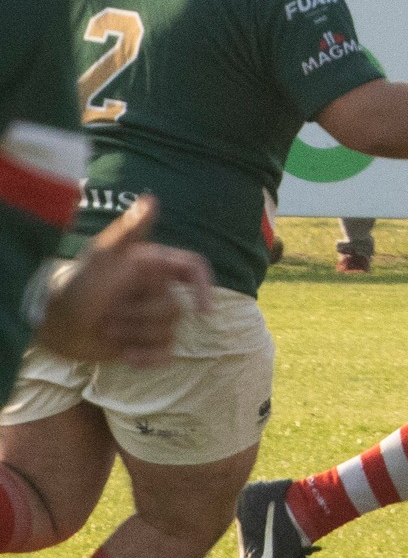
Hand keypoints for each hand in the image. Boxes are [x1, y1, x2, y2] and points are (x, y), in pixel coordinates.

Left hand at [38, 196, 212, 366]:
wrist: (54, 324)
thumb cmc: (77, 286)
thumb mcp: (101, 257)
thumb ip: (128, 231)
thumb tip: (152, 200)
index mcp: (153, 267)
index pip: (193, 269)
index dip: (204, 288)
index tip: (202, 311)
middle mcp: (158, 290)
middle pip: (175, 308)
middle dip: (138, 316)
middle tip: (107, 314)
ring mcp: (154, 319)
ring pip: (169, 333)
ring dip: (133, 335)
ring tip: (105, 329)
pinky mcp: (148, 343)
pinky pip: (165, 354)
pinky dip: (145, 357)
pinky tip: (124, 354)